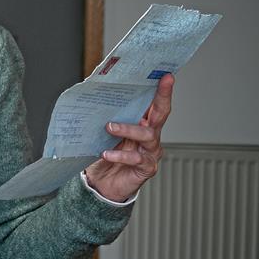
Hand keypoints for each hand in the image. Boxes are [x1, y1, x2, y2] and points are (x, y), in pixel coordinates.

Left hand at [84, 73, 173, 202]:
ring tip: (109, 127)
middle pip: (161, 113)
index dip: (161, 90)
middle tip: (161, 83)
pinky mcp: (146, 168)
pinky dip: (121, 155)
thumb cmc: (102, 154)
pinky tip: (106, 153)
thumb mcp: (101, 133)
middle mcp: (150, 135)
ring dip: (128, 129)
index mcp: (141, 123)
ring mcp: (150, 152)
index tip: (166, 75)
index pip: (153, 103)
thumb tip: (92, 94)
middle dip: (162, 97)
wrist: (100, 183)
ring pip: (147, 135)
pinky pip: (137, 158)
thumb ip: (103, 117)